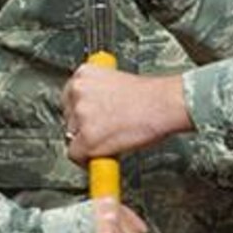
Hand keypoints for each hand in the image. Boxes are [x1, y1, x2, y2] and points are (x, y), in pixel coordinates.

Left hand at [64, 65, 191, 163]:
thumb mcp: (116, 81)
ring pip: (71, 136)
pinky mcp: (87, 138)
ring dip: (86, 141)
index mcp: (84, 74)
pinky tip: (102, 154)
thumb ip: (98, 92)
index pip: (68, 98)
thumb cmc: (150, 95)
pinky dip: (87, 159)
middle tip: (102, 130)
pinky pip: (75, 155)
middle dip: (82, 126)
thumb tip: (92, 108)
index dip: (79, 112)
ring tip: (107, 140)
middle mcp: (78, 91)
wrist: (164, 105)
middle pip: (68, 117)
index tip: (87, 118)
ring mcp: (81, 115)